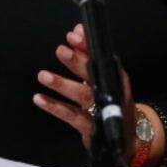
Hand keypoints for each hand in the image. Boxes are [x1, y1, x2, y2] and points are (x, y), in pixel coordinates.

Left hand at [34, 23, 133, 149]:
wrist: (127, 136)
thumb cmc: (112, 101)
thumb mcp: (102, 76)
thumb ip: (87, 54)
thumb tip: (77, 30)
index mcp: (114, 77)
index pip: (101, 58)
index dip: (87, 47)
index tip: (74, 35)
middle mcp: (111, 92)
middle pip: (94, 75)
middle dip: (78, 62)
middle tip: (61, 50)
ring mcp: (102, 111)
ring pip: (83, 95)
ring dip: (63, 84)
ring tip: (43, 75)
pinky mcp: (92, 128)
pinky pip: (71, 116)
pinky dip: (55, 107)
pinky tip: (40, 98)